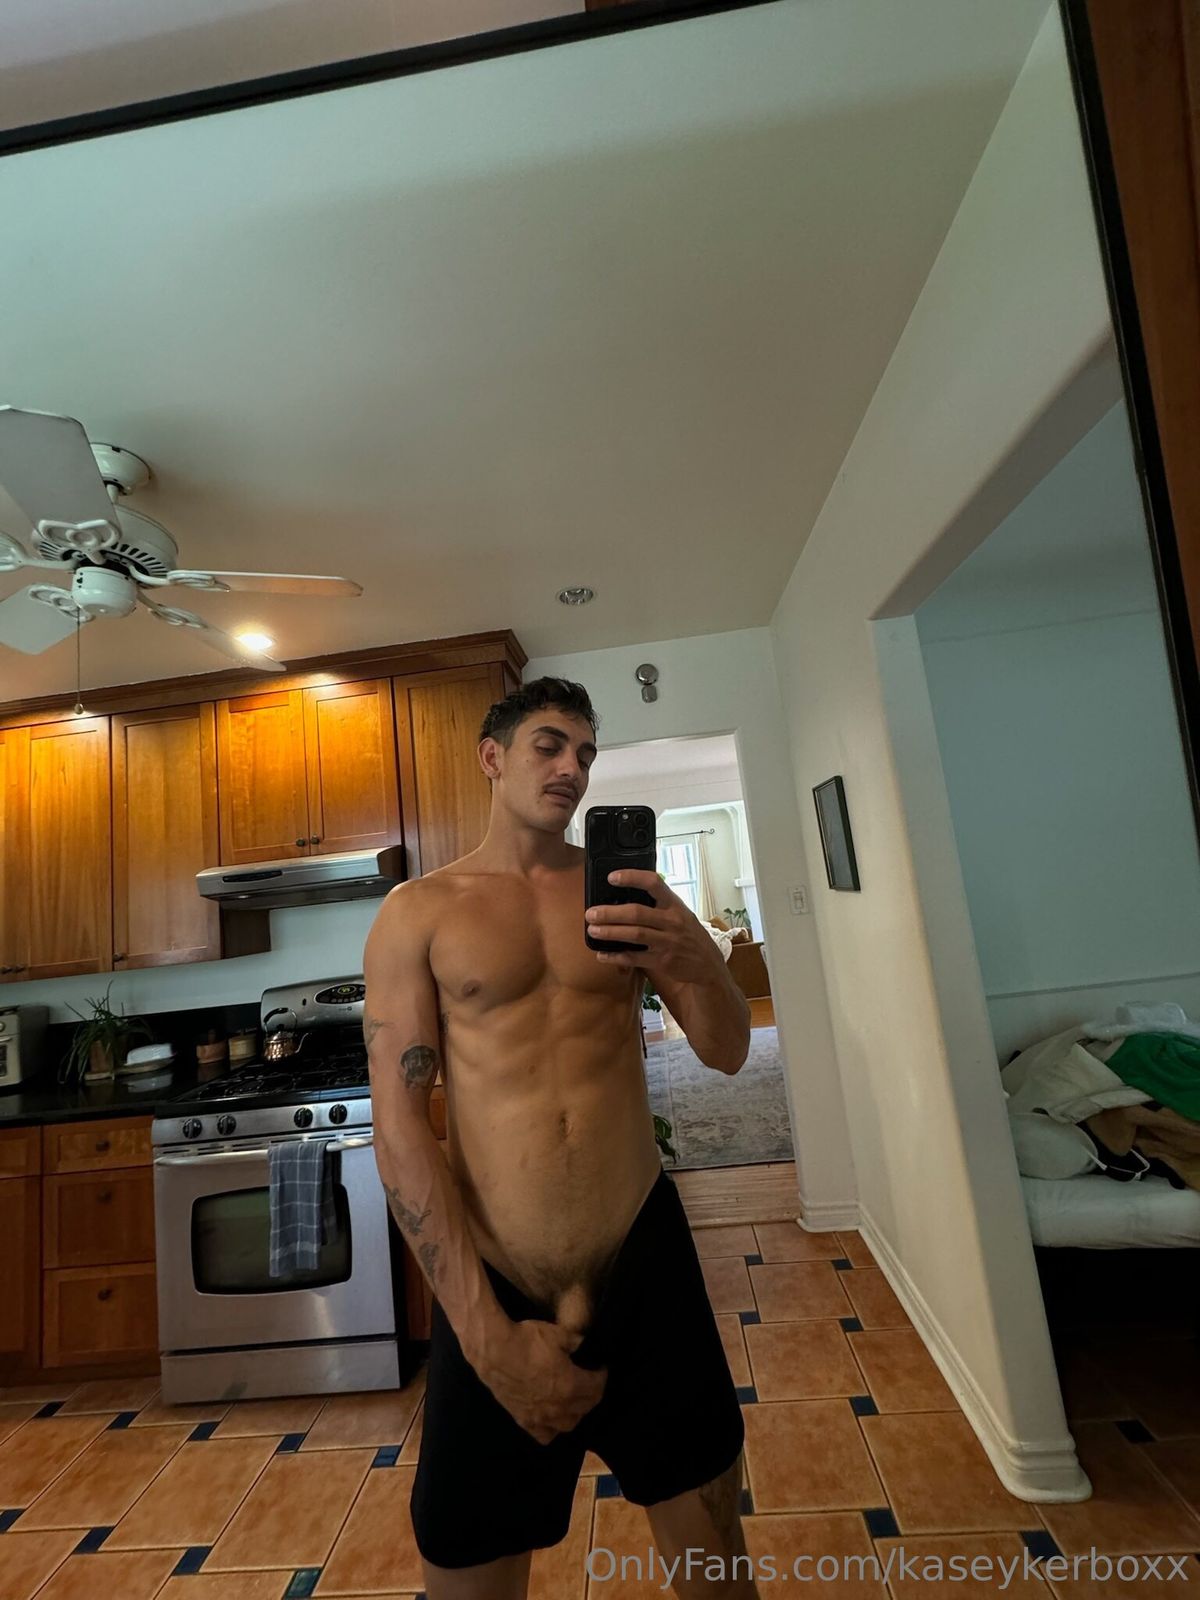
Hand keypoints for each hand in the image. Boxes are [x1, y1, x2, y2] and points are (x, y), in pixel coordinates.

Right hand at [476, 1317, 606, 1444]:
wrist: (494, 1351)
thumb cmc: (527, 1340)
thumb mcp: (558, 1334)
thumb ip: (576, 1342)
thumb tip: (585, 1345)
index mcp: (571, 1386)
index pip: (597, 1388)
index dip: (602, 1376)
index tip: (600, 1367)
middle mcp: (559, 1408)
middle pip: (585, 1407)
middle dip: (591, 1393)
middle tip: (588, 1380)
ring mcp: (540, 1417)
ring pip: (568, 1425)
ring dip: (575, 1412)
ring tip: (572, 1398)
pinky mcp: (523, 1420)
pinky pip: (544, 1434)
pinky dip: (551, 1428)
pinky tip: (550, 1416)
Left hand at [585, 869, 724, 983]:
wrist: (708, 964)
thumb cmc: (688, 935)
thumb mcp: (681, 914)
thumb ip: (659, 906)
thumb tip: (625, 897)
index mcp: (674, 904)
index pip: (654, 883)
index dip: (632, 877)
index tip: (612, 877)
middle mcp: (672, 921)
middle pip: (637, 913)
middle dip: (611, 913)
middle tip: (591, 913)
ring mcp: (667, 942)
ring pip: (634, 935)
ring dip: (610, 932)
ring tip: (593, 931)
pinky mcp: (662, 961)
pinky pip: (635, 958)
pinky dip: (616, 957)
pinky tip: (602, 955)